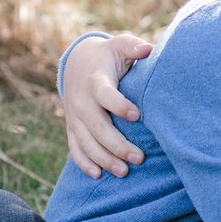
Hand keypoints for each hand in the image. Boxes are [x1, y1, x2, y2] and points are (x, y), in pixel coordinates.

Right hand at [62, 32, 152, 177]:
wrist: (77, 63)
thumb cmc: (108, 56)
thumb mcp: (120, 46)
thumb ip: (133, 46)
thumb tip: (148, 49)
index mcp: (95, 81)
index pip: (105, 95)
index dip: (119, 105)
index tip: (137, 115)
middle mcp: (82, 102)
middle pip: (97, 126)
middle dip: (116, 144)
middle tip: (139, 158)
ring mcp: (75, 117)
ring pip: (86, 142)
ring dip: (103, 159)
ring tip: (124, 172)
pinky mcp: (72, 127)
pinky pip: (75, 148)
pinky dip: (84, 163)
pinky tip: (98, 175)